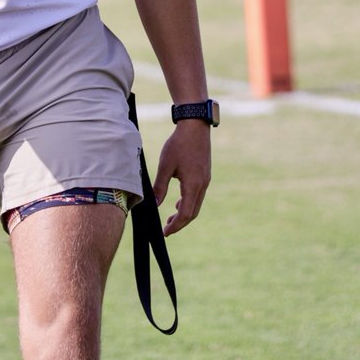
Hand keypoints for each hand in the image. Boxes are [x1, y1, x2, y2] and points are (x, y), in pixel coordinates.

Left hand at [153, 121, 211, 235]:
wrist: (195, 126)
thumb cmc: (178, 144)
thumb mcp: (165, 166)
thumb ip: (160, 187)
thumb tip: (154, 204)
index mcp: (193, 185)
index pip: (185, 214)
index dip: (175, 225)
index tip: (165, 232)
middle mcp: (202, 185)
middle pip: (192, 213)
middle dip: (180, 223)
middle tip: (166, 229)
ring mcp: (205, 180)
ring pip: (196, 204)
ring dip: (184, 213)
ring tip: (170, 218)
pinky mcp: (205, 175)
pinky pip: (198, 195)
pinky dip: (188, 202)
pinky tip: (178, 202)